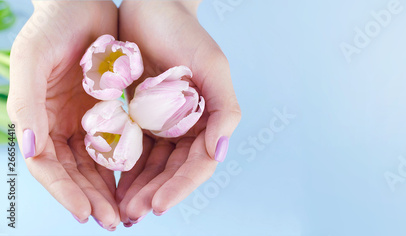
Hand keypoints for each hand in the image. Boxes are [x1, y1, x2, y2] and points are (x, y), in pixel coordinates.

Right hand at [7, 1, 120, 229]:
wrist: (83, 2)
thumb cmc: (53, 26)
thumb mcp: (33, 58)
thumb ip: (27, 102)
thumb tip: (31, 147)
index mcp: (38, 119)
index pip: (48, 167)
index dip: (64, 192)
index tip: (85, 215)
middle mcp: (60, 125)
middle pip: (75, 173)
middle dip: (93, 199)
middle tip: (115, 222)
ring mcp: (86, 120)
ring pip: (98, 164)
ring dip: (111, 190)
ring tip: (130, 212)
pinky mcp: (110, 111)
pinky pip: (119, 143)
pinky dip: (127, 164)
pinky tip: (142, 180)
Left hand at [116, 1, 240, 224]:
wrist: (153, 7)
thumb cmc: (186, 34)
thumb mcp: (213, 67)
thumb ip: (224, 110)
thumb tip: (221, 152)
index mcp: (209, 120)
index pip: (199, 163)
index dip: (180, 187)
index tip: (158, 205)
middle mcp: (187, 127)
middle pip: (173, 171)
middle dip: (154, 194)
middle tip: (131, 213)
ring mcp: (161, 124)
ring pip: (151, 166)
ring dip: (137, 188)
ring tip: (118, 208)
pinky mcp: (138, 117)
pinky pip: (131, 149)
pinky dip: (122, 168)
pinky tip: (109, 184)